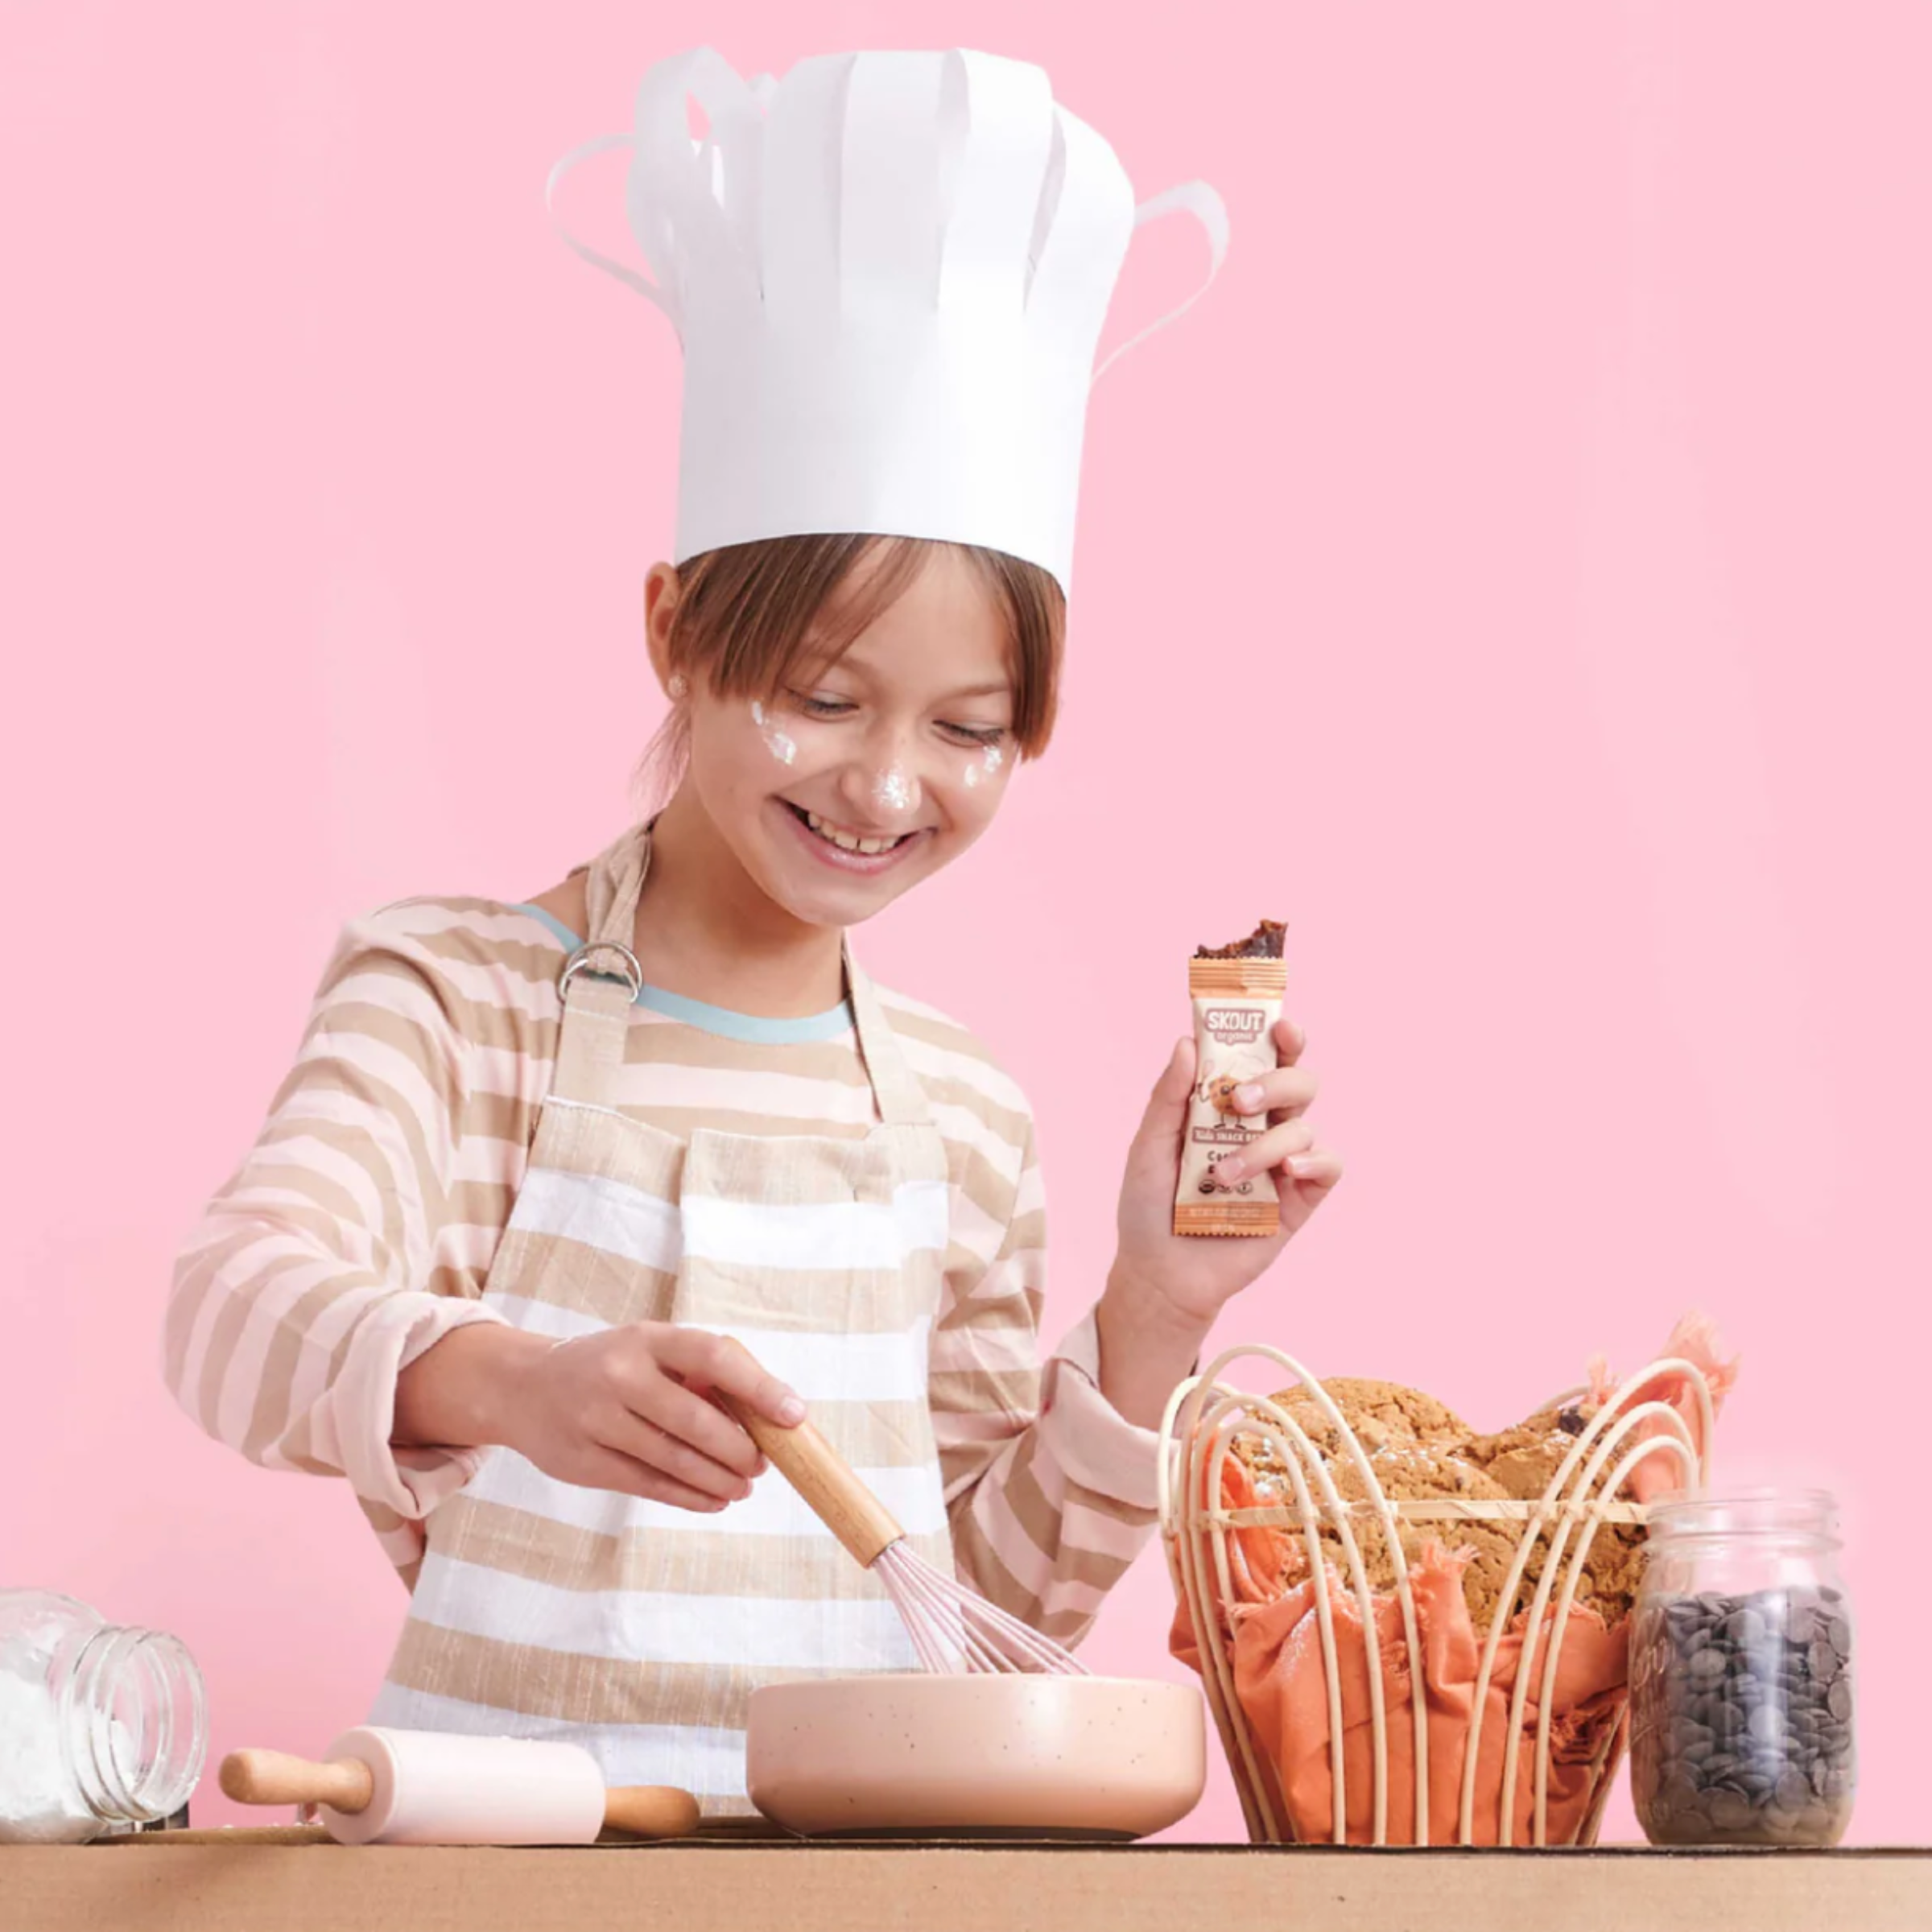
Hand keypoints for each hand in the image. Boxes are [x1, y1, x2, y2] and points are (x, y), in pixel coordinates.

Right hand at [397, 1321, 806, 1513]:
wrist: (524, 1387)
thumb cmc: (611, 1367)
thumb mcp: (649, 1351)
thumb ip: (697, 1375)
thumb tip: (765, 1415)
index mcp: (647, 1338)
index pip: (714, 1357)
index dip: (759, 1387)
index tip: (794, 1414)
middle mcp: (620, 1374)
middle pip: (696, 1420)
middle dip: (740, 1449)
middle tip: (763, 1464)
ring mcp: (597, 1419)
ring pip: (674, 1459)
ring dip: (719, 1480)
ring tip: (743, 1486)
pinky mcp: (583, 1460)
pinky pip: (648, 1484)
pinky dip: (688, 1496)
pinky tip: (713, 1500)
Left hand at [1109, 1016, 1341, 1332]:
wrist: (1160, 1274)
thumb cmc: (1149, 1206)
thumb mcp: (1148, 1146)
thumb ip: (1169, 1096)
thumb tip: (1186, 1043)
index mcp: (1227, 1107)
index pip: (1263, 1059)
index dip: (1279, 1036)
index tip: (1278, 1023)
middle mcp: (1261, 1127)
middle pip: (1297, 1082)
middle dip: (1276, 1081)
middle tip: (1240, 1101)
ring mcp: (1282, 1164)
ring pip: (1303, 1126)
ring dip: (1264, 1144)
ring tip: (1222, 1175)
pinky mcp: (1299, 1200)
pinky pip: (1328, 1166)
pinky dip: (1313, 1160)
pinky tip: (1286, 1170)